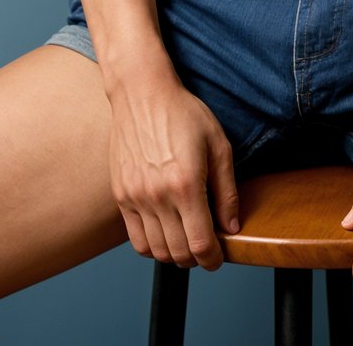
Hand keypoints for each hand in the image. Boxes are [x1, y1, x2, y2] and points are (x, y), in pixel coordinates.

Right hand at [108, 66, 239, 269]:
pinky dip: (152, 247)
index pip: (201, 244)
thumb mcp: (218, 144)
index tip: (219, 257)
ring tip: (186, 240)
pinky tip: (164, 233)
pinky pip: (136, 239)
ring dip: (175, 255)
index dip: (214, 259)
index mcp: (186, 184)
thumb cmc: (182, 113)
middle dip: (197, 259)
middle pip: (179, 253)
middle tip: (205, 247)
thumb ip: (227, 190)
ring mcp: (136, 197)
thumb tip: (231, 227)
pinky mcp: (121, 195)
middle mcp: (158, 195)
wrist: (142, 92)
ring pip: (156, 251)